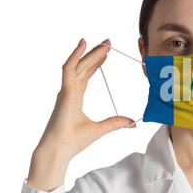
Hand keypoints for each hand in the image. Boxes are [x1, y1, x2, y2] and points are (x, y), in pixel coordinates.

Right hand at [27, 38, 135, 190]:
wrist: (59, 150)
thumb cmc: (74, 141)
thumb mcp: (101, 129)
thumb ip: (116, 123)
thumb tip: (133, 123)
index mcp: (75, 98)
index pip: (86, 75)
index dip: (96, 63)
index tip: (106, 54)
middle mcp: (70, 91)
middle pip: (83, 66)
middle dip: (95, 53)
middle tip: (108, 42)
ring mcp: (66, 90)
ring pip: (79, 64)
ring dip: (90, 52)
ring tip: (104, 43)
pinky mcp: (65, 92)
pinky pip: (69, 68)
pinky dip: (76, 55)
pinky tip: (83, 44)